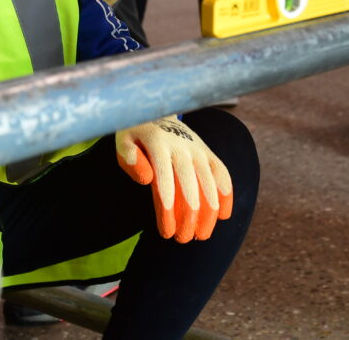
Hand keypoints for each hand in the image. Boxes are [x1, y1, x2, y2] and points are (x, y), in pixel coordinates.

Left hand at [116, 116, 233, 242]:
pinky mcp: (207, 151)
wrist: (154, 109)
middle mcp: (181, 145)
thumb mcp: (122, 141)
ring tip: (202, 235)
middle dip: (189, 216)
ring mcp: (197, 148)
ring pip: (209, 182)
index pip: (165, 179)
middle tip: (183, 239)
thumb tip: (147, 178)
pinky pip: (222, 173)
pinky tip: (224, 216)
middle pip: (190, 185)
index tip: (167, 232)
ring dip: (208, 212)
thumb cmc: (135, 133)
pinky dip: (226, 193)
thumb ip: (129, 158)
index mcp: (158, 143)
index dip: (168, 208)